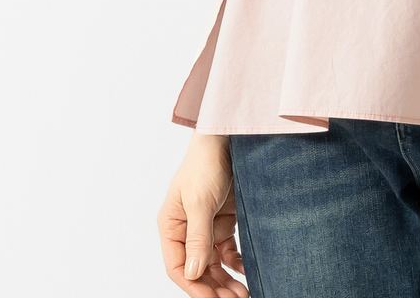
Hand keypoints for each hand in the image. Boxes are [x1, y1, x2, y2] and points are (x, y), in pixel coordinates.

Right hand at [157, 132, 249, 297]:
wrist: (228, 138)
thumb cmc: (205, 164)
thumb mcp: (200, 201)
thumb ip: (197, 237)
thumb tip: (194, 272)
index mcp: (171, 226)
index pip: (177, 266)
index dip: (193, 286)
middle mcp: (186, 230)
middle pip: (198, 269)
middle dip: (214, 288)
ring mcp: (206, 226)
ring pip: (214, 263)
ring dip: (226, 280)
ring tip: (244, 295)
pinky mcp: (224, 220)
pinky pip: (228, 250)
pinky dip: (237, 263)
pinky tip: (248, 272)